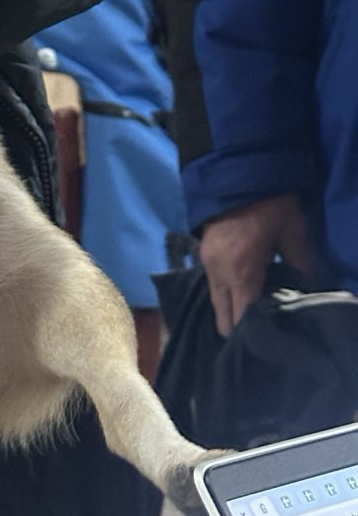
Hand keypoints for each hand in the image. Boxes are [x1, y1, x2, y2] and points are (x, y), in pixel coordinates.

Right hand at [200, 192, 313, 336]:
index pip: (241, 319)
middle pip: (223, 317)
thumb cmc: (269, 203)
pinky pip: (214, 286)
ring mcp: (207, 263)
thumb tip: (311, 290)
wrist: (235, 170)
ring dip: (231, 312)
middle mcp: (218, 274)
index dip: (252, 336)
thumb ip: (301, 264)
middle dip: (239, 330)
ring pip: (216, 302)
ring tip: (253, 319)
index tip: (266, 345)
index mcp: (241, 273)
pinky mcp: (203, 254)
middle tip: (260, 337)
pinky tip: (244, 293)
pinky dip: (227, 295)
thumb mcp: (293, 232)